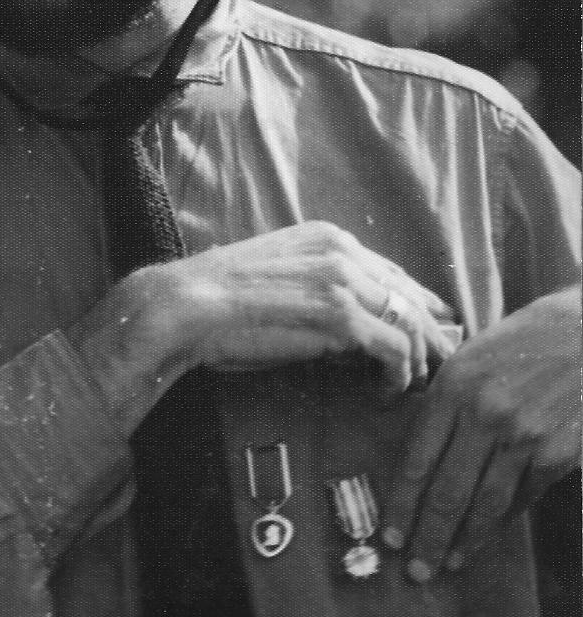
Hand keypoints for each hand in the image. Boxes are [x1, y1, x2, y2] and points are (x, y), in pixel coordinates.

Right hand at [179, 222, 455, 390]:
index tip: (435, 327)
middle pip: (410, 296)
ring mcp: (343, 281)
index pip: (392, 272)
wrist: (190, 306)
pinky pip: (397, 349)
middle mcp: (342, 251)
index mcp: (327, 237)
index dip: (419, 303)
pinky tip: (388, 391)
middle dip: (431, 334)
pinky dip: (401, 374)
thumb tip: (353, 323)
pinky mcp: (341, 316)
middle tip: (439, 366)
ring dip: (418, 360)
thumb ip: (320, 287)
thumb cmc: (222, 300)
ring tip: (408, 385)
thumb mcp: (281, 279)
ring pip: (411, 323)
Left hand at [382, 286, 581, 582]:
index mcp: (452, 386)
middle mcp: (482, 414)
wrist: (581, 332)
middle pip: (446, 492)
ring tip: (446, 562)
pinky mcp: (554, 454)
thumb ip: (443, 402)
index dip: (401, 503)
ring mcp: (521, 437)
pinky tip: (486, 536)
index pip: (416, 459)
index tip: (389, 532)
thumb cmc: (518, 341)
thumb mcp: (468, 358)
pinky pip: (521, 498)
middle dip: (427, 535)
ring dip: (463, 541)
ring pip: (483, 504)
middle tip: (414, 567)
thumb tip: (420, 452)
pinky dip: (501, 521)